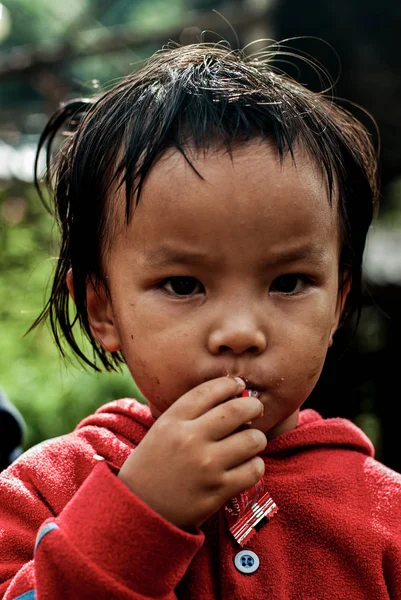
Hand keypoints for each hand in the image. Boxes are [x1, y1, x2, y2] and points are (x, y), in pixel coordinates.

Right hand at [118, 376, 265, 529]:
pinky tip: (247, 465)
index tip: (239, 385)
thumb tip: (229, 396)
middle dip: (253, 406)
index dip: (229, 384)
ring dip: (256, 438)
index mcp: (172, 421)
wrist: (139, 510)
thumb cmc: (152, 465)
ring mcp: (206, 466)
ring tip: (250, 442)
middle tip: (255, 409)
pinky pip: (253, 470)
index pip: (209, 391)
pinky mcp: (218, 491)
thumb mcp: (161, 430)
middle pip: (237, 410)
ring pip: (252, 440)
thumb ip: (189, 413)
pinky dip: (255, 465)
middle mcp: (190, 439)